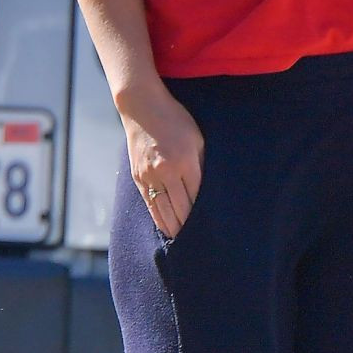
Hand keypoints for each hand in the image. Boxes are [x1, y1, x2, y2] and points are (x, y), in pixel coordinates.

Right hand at [119, 83, 204, 239]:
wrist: (142, 106)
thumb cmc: (176, 119)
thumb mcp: (198, 138)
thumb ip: (203, 164)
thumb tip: (210, 191)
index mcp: (185, 161)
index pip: (197, 198)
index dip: (204, 217)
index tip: (214, 230)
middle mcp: (166, 171)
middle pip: (181, 210)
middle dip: (191, 229)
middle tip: (204, 246)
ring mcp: (149, 175)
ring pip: (164, 212)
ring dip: (176, 229)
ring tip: (186, 243)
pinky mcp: (138, 177)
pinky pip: (150, 205)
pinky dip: (160, 220)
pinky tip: (168, 230)